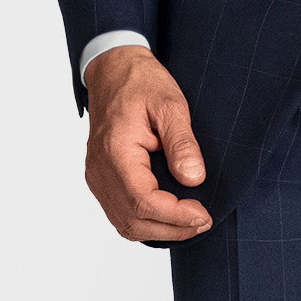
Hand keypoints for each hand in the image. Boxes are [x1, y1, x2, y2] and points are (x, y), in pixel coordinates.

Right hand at [83, 45, 212, 242]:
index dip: (174, 215)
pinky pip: (120, 211)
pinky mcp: (101, 178)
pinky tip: (168, 213)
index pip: (142, 201)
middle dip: (170, 228)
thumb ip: (182, 142)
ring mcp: (97, 176)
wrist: (114, 70)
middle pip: (132, 220)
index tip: (202, 214)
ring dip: (158, 229)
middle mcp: (100, 170)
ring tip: (190, 221)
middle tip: (203, 221)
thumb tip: (193, 179)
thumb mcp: (170, 103)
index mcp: (115, 151)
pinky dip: (144, 220)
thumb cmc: (141, 82)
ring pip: (124, 222)